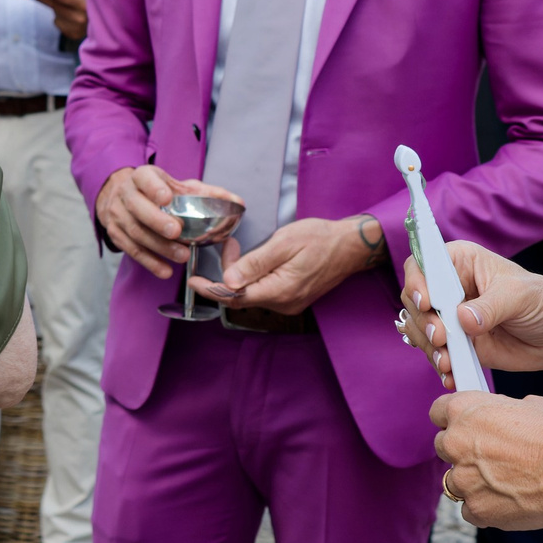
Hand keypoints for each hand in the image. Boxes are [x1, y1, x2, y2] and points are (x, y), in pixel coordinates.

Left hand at [34, 0, 87, 42]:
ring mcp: (76, 28)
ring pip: (55, 13)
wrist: (104, 16)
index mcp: (86, 3)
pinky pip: (58, 22)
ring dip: (54, 6)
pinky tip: (67, 14)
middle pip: (54, 5)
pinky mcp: (72, 34)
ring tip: (57, 0)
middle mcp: (81, 18)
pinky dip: (60, 16)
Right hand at [97, 165, 213, 276]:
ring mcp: (117, 215)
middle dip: (156, 221)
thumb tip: (237, 203)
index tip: (167, 197)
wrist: (122, 198)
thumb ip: (207, 193)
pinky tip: (165, 270)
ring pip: (136, 232)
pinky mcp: (116, 234)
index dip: (154, 188)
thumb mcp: (179, 186)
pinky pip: (132, 251)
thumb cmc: (158, 192)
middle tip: (176, 232)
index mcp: (141, 177)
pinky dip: (150, 262)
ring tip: (181, 255)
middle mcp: (126, 194)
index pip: (144, 179)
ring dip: (159, 246)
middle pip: (137, 208)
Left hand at [200, 216, 372, 314]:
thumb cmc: (319, 239)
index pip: (235, 297)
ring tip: (239, 247)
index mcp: (280, 291)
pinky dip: (252, 277)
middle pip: (240, 296)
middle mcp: (283, 303)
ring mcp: (289, 303)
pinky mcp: (292, 298)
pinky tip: (254, 260)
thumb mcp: (284, 243)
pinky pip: (263, 291)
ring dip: (239, 274)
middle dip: (226, 274)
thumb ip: (255, 263)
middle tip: (229, 245)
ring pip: (251, 293)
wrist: (350, 246)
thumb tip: (229, 282)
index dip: (211, 289)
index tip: (192, 281)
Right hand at [397, 242, 542, 381]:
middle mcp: (449, 288)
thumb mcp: (519, 297)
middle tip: (441, 338)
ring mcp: (450, 318)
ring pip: (419, 330)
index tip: (426, 303)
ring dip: (428, 347)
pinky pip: (437, 354)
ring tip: (447, 362)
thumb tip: (462, 319)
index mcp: (460, 263)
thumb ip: (490, 307)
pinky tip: (452, 375)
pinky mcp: (457, 343)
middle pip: (414, 301)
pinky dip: (440, 365)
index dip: (417, 283)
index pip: (423, 265)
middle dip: (423, 322)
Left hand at [430, 390, 542, 528]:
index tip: (465, 428)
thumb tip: (501, 420)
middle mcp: (455, 443)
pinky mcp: (477, 510)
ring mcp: (464, 479)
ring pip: (455, 482)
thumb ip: (502, 412)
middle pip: (444, 447)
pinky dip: (486, 508)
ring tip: (507, 482)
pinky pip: (470, 510)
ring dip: (473, 483)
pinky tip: (510, 501)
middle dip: (464, 452)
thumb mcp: (529, 405)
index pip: (438, 412)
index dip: (453, 420)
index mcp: (464, 409)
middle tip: (493, 458)